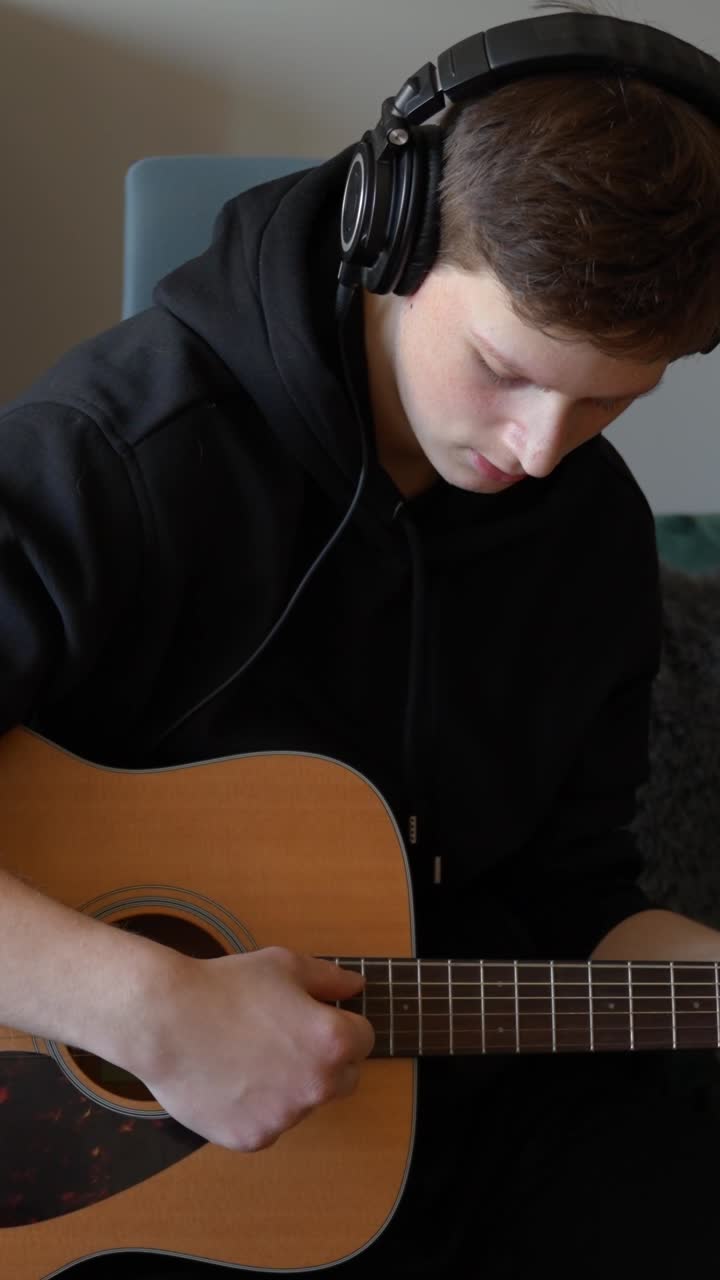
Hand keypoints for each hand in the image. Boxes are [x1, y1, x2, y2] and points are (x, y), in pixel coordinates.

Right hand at [123, 945, 373, 1150]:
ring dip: (290, 1085)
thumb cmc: (226, 987)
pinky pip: (269, 1124)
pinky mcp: (254, 1139)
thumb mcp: (284, 966)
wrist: (165, 1020)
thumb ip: (329, 978)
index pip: (363, 1039)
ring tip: (248, 1056)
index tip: (314, 1018)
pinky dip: (257, 1108)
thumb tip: (355, 986)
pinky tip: (231, 1080)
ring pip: (303, 1102)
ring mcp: (286, 1118)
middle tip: (285, 1039)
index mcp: (333, 1041)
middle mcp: (318, 1085)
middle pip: (344, 1078)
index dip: (341, 1024)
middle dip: (325, 1060)